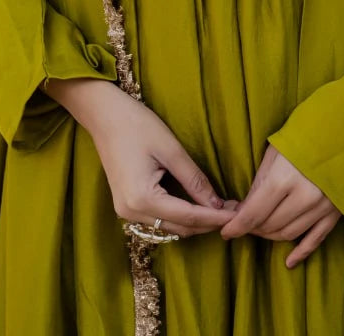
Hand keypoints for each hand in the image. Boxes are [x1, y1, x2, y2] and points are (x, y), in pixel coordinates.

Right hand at [46, 78, 235, 238]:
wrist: (104, 115)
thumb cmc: (137, 125)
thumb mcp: (171, 149)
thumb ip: (194, 179)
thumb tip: (217, 203)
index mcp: (142, 199)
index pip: (188, 217)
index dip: (215, 217)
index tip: (239, 214)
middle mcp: (131, 212)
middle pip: (179, 228)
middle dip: (208, 222)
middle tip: (235, 210)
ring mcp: (126, 211)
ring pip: (169, 227)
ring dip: (194, 222)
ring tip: (220, 208)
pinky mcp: (126, 205)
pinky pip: (158, 219)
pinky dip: (179, 217)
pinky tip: (196, 205)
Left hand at [220, 144, 340, 267]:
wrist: (340, 132)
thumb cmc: (301, 136)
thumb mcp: (273, 154)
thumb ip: (258, 184)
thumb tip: (242, 210)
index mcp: (283, 179)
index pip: (254, 214)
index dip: (237, 226)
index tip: (226, 231)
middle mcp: (303, 197)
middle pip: (270, 226)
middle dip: (252, 227)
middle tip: (243, 222)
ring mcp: (322, 207)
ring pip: (289, 234)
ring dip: (270, 235)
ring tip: (260, 228)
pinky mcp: (335, 213)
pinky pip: (316, 240)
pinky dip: (301, 252)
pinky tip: (289, 261)